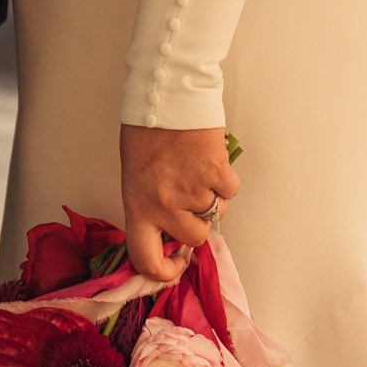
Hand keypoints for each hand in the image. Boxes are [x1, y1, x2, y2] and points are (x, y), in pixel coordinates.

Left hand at [121, 123, 239, 283]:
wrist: (165, 95)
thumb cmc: (146, 132)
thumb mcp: (136, 176)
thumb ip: (151, 206)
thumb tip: (172, 232)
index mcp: (137, 206)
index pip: (146, 259)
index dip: (164, 271)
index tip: (176, 262)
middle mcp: (164, 205)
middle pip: (195, 236)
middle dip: (197, 221)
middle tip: (190, 195)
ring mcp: (192, 190)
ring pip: (216, 212)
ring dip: (212, 196)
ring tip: (197, 169)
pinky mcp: (216, 173)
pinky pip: (230, 191)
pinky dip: (225, 179)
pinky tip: (210, 160)